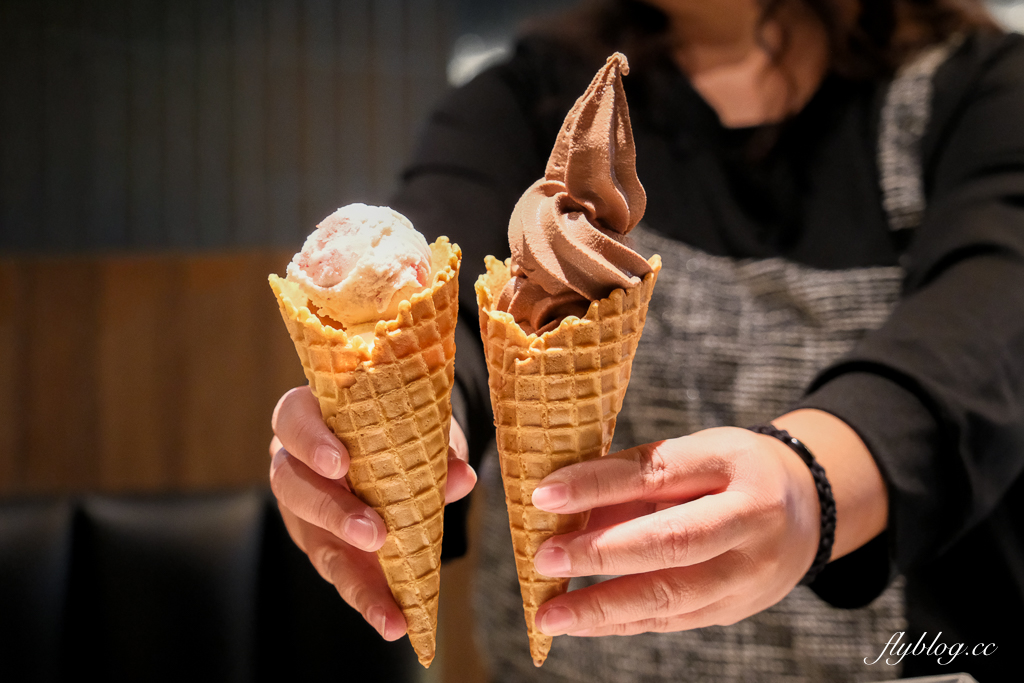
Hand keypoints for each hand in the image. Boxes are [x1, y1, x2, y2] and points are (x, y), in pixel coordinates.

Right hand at [268, 386, 475, 639]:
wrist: (398, 441)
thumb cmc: (398, 422)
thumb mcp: (420, 425)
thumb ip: (435, 446)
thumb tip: (460, 477)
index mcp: (311, 416)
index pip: (292, 420)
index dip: (311, 442)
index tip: (341, 464)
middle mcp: (295, 463)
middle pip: (292, 486)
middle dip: (333, 512)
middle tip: (373, 532)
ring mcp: (303, 510)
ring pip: (313, 541)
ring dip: (351, 574)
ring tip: (387, 605)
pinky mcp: (322, 546)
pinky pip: (339, 573)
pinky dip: (369, 599)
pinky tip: (394, 622)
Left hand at [528, 425, 821, 636]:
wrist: (805, 510)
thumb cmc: (730, 472)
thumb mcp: (694, 453)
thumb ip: (636, 477)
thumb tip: (564, 505)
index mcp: (736, 465)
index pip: (659, 474)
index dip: (599, 484)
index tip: (544, 494)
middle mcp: (751, 522)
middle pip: (672, 543)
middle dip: (602, 554)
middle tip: (545, 559)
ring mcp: (749, 574)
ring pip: (671, 597)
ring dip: (602, 607)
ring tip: (549, 613)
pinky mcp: (734, 610)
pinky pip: (671, 621)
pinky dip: (620, 622)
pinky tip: (580, 621)